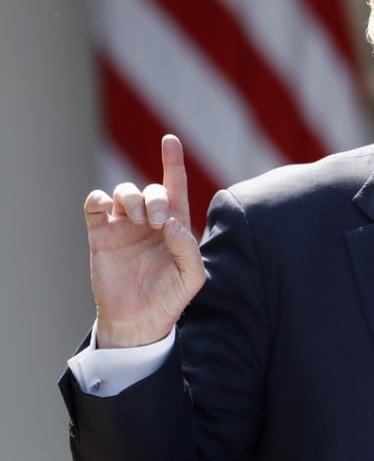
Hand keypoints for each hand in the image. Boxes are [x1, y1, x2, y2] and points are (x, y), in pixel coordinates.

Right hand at [84, 135, 204, 347]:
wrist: (138, 321)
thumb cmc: (170, 298)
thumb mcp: (192, 276)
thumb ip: (188, 248)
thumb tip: (171, 222)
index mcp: (175, 225)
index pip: (175, 187)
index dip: (173, 162)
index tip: (170, 140)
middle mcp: (149, 221)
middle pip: (150, 189)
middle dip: (153, 197)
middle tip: (156, 222)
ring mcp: (123, 226)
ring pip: (122, 192)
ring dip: (130, 198)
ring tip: (137, 220)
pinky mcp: (100, 235)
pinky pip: (94, 206)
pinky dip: (98, 200)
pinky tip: (106, 209)